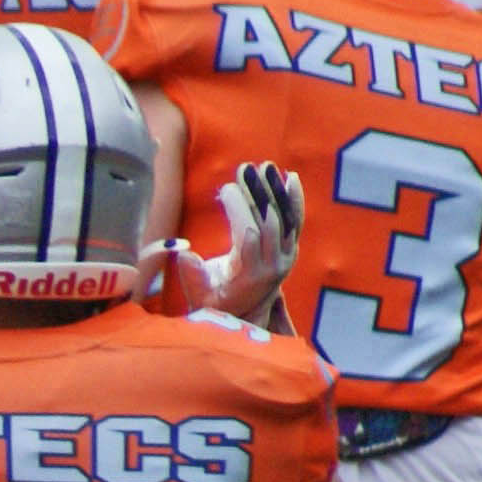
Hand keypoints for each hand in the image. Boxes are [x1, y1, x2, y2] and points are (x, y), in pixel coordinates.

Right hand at [150, 160, 304, 321]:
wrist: (246, 314)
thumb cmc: (217, 304)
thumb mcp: (199, 297)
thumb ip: (192, 276)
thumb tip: (185, 252)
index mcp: (250, 275)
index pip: (248, 235)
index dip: (239, 210)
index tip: (227, 188)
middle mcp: (274, 266)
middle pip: (270, 223)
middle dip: (258, 193)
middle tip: (245, 169)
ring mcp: (286, 257)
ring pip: (286, 219)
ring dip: (276, 191)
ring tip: (266, 167)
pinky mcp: (291, 250)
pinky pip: (296, 221)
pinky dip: (294, 199)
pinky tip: (291, 178)